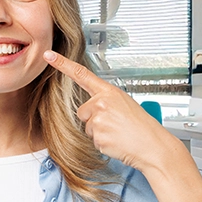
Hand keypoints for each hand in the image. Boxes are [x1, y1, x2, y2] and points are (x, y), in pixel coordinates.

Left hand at [44, 51, 177, 171]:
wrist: (153, 146)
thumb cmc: (142, 126)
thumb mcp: (125, 104)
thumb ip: (106, 101)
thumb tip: (92, 108)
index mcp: (109, 91)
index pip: (81, 74)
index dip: (63, 64)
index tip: (49, 56)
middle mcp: (101, 102)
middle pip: (82, 111)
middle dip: (94, 120)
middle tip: (115, 124)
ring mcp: (98, 119)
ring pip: (87, 127)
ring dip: (99, 132)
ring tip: (118, 133)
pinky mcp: (98, 136)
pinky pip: (93, 140)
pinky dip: (103, 143)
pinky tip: (117, 141)